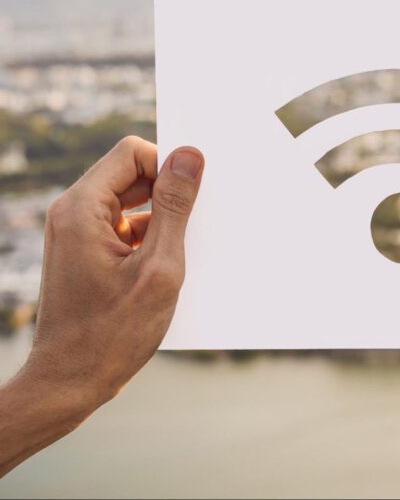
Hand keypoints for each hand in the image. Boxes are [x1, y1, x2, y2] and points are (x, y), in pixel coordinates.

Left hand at [0, 137, 203, 476]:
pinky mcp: (85, 251)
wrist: (69, 382)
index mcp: (81, 209)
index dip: (168, 169)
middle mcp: (72, 213)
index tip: (193, 201)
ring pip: (131, 201)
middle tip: (191, 229)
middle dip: (167, 195)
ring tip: (171, 261)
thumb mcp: (159, 267)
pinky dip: (149, 240)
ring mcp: (76, 232)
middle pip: (132, 174)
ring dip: (161, 221)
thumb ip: (175, 207)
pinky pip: (125, 226)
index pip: (133, 153)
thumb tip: (189, 156)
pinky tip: (162, 272)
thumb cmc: (112, 333)